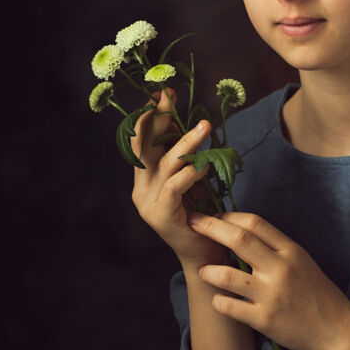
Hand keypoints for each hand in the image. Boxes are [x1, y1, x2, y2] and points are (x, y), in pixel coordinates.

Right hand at [130, 88, 229, 268]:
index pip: (142, 141)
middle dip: (156, 118)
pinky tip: (206, 163)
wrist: (206, 254)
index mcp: (145, 179)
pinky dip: (191, 172)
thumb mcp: (193, 180)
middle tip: (168, 96)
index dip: (151, 116)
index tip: (163, 94)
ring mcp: (148, 203)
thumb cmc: (203, 215)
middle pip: (143, 146)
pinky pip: (175, 186)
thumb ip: (186, 157)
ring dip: (185, 142)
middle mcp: (142, 189)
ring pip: (164, 164)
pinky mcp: (162, 215)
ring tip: (205, 126)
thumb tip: (188, 123)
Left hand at [191, 212, 349, 349]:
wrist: (337, 330)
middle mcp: (281, 269)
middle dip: (210, 228)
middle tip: (192, 223)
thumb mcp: (302, 262)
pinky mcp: (265, 320)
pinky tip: (217, 299)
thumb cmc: (317, 293)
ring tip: (203, 270)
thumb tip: (242, 231)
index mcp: (291, 251)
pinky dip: (219, 302)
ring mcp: (272, 295)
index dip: (229, 216)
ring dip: (209, 271)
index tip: (213, 215)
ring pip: (228, 276)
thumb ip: (275, 248)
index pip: (255, 223)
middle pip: (239, 240)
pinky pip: (230, 307)